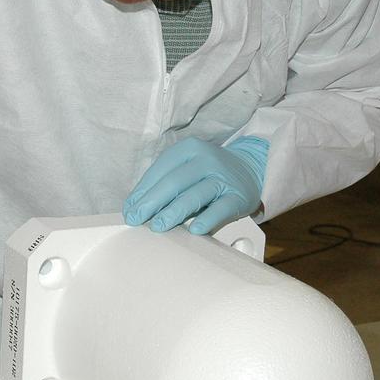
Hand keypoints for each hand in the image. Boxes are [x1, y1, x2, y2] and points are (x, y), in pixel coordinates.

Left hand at [123, 136, 268, 234]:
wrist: (250, 170)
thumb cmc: (208, 173)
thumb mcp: (187, 169)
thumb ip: (164, 183)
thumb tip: (135, 207)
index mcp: (188, 149)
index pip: (160, 170)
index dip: (142, 190)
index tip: (129, 208)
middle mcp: (206, 160)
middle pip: (174, 182)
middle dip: (151, 202)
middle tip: (136, 219)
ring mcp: (223, 178)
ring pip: (195, 195)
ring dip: (173, 212)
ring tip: (157, 226)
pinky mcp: (237, 197)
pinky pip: (220, 210)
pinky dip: (206, 220)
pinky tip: (193, 230)